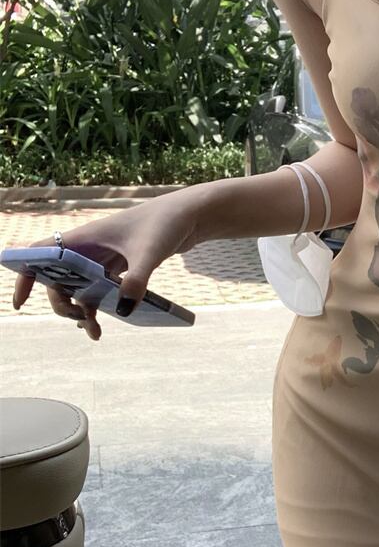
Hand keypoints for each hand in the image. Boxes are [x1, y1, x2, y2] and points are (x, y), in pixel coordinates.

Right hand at [11, 194, 200, 340]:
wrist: (191, 215)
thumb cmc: (166, 224)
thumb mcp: (150, 253)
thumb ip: (136, 281)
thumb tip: (123, 311)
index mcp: (85, 237)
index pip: (42, 254)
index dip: (26, 276)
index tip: (20, 303)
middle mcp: (90, 247)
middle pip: (60, 279)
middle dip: (63, 303)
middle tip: (81, 320)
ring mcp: (105, 257)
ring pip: (81, 287)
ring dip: (82, 309)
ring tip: (94, 332)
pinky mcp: (122, 265)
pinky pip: (101, 288)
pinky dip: (100, 305)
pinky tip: (107, 321)